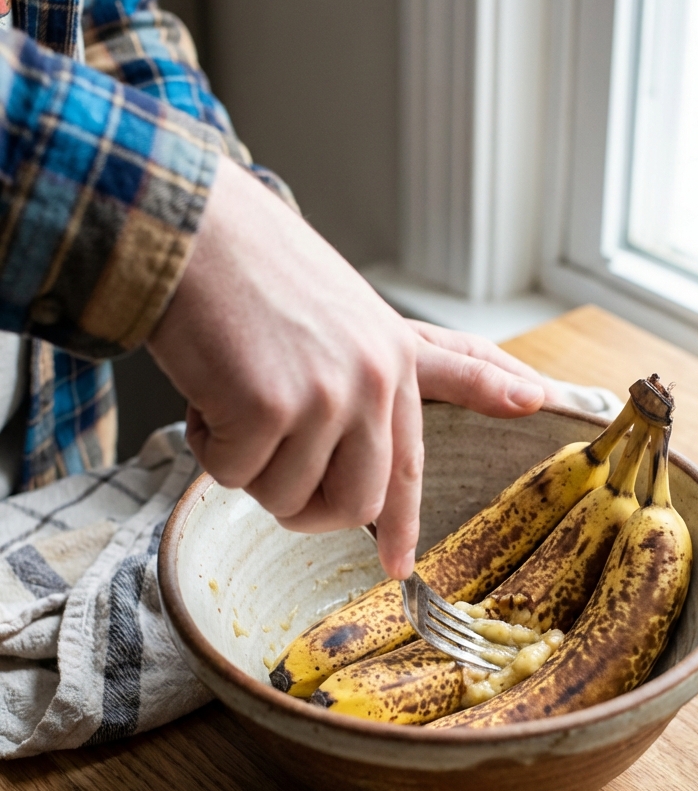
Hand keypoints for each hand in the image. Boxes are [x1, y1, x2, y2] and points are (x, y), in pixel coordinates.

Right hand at [148, 157, 550, 577]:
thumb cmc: (251, 269)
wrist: (190, 225)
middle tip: (266, 476)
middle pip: (358, 502)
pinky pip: (232, 476)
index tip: (402, 565)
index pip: (414, 458)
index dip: (408, 517)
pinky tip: (205, 390)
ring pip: (288, 498)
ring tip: (230, 397)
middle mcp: (375, 379)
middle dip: (307, 510)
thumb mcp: (339, 313)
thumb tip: (369, 451)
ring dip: (246, 466)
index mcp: (394, 355)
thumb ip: (365, 379)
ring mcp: (327, 395)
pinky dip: (205, 445)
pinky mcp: (271, 407)